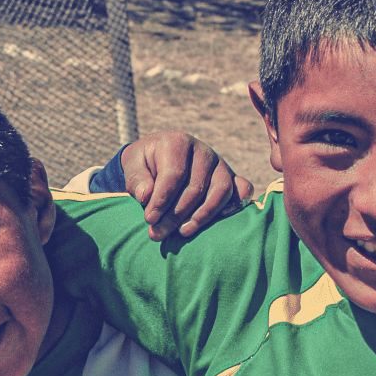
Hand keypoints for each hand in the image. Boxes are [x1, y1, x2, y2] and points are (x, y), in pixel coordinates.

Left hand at [120, 131, 253, 240]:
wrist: (159, 159)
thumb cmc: (145, 165)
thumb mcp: (132, 167)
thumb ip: (136, 180)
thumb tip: (146, 196)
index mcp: (177, 142)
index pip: (174, 174)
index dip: (162, 200)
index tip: (149, 219)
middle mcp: (202, 151)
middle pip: (196, 187)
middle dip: (176, 215)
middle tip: (157, 233)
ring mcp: (220, 164)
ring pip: (221, 190)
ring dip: (203, 215)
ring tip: (183, 232)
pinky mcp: (231, 177)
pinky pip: (242, 189)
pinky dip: (235, 205)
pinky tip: (218, 221)